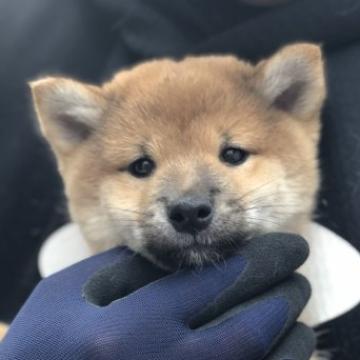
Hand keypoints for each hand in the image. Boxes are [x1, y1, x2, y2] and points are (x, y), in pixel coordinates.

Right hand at [1, 233, 314, 359]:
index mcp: (130, 326)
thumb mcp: (81, 290)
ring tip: (297, 309)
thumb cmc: (48, 339)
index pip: (219, 282)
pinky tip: (288, 349)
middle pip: (250, 326)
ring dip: (289, 334)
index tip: (286, 246)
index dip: (262, 260)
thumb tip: (194, 256)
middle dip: (283, 295)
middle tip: (297, 274)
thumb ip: (140, 270)